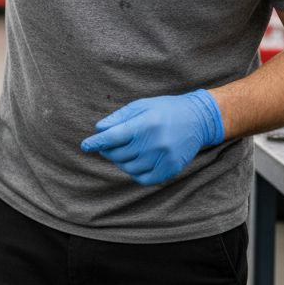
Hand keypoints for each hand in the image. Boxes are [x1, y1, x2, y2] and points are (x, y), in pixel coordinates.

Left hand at [79, 89, 223, 185]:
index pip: (114, 137)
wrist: (198, 119)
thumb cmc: (165, 109)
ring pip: (129, 168)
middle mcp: (155, 142)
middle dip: (109, 150)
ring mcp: (164, 158)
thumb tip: (98, 129)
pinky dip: (135, 173)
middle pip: (119, 154)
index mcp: (146, 124)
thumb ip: (119, 118)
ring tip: (125, 151)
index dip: (97, 142)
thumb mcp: (141, 105)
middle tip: (110, 144)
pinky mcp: (171, 169)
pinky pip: (144, 179)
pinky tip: (136, 162)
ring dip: (121, 162)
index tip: (85, 146)